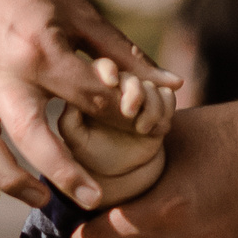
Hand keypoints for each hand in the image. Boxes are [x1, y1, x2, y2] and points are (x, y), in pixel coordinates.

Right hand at [0, 0, 180, 208]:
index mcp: (40, 49)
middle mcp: (2, 74)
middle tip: (94, 198)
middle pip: (32, 137)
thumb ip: (124, 56)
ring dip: (8, 181)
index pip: (88, 98)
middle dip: (65, 173)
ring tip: (38, 198)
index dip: (121, 119)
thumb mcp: (81, 13)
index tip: (143, 134)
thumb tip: (172, 85)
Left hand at [53, 61, 174, 206]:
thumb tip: (72, 100)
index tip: (109, 82)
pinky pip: (168, 96)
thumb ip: (70, 120)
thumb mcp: (75, 139)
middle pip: (130, 73)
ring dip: (151, 107)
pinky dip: (165, 111)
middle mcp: (119, 84)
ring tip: (143, 129)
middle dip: (134, 90)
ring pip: (151, 85)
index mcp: (94, 85)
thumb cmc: (91, 153)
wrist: (120, 170)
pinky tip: (157, 129)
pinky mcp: (160, 102)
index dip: (106, 70)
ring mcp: (140, 91)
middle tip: (130, 111)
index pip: (101, 67)